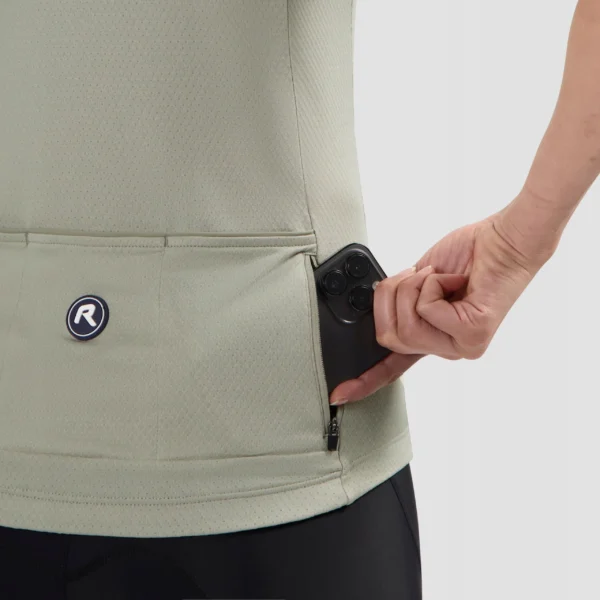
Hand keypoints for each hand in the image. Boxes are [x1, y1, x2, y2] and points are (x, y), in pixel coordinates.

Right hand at [329, 208, 553, 405]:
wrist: (503, 239)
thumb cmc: (466, 256)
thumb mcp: (417, 282)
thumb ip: (397, 305)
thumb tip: (374, 309)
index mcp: (430, 338)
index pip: (392, 367)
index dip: (364, 381)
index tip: (340, 394)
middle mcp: (446, 348)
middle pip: (388, 336)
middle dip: (391, 296)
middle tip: (416, 277)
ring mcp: (461, 346)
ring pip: (405, 325)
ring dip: (413, 287)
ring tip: (437, 277)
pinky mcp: (473, 333)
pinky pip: (427, 309)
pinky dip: (433, 283)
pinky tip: (455, 281)